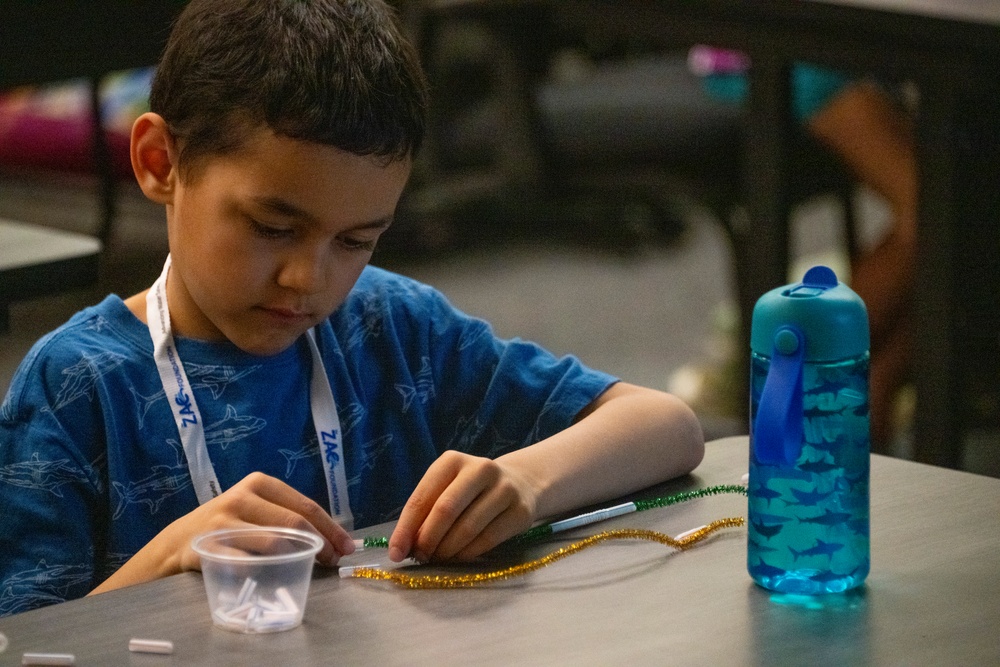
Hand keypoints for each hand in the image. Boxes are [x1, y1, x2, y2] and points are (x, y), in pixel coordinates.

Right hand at [171, 472, 355, 570]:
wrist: (178, 540)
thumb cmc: (229, 525)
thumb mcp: (256, 510)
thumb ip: (286, 517)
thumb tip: (333, 539)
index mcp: (259, 484)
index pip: (306, 506)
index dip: (331, 528)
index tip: (347, 547)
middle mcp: (241, 497)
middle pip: (294, 524)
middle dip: (321, 545)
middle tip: (333, 562)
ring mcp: (222, 522)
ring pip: (273, 542)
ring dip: (297, 559)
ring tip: (310, 569)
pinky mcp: (207, 547)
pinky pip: (244, 563)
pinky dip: (263, 573)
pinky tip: (273, 579)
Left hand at [388, 451, 536, 562]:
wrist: (520, 483)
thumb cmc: (470, 491)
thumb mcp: (446, 489)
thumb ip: (426, 512)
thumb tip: (404, 546)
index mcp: (452, 461)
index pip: (423, 497)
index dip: (406, 528)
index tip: (395, 553)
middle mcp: (480, 469)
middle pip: (445, 510)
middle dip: (427, 539)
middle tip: (421, 557)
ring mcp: (504, 489)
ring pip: (468, 527)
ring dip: (447, 550)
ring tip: (438, 558)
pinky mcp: (520, 511)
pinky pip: (488, 539)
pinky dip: (468, 553)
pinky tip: (459, 557)